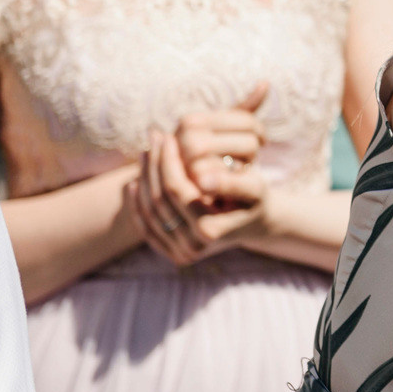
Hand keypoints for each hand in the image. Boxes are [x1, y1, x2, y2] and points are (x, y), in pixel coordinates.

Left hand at [126, 128, 271, 266]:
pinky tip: (135, 182)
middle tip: (153, 138)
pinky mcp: (172, 255)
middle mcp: (192, 248)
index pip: (176, 190)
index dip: (168, 161)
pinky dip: (137, 205)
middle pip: (159, 201)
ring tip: (146, 152)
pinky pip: (147, 228)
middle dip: (153, 166)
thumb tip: (203, 179)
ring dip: (144, 180)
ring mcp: (180, 254)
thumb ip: (231, 183)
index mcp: (209, 230)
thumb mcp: (253, 186)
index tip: (167, 136)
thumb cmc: (256, 197)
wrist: (257, 223)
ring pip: (149, 213)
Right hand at [173, 81, 267, 195]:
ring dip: (246, 165)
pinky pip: (237, 181)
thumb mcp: (227, 127)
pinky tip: (230, 181)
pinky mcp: (199, 188)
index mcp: (191, 120)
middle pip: (250, 141)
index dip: (259, 130)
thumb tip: (265, 82)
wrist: (197, 188)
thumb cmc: (215, 151)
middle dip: (252, 149)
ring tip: (234, 167)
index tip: (259, 139)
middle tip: (244, 157)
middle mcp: (186, 140)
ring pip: (245, 161)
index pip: (247, 120)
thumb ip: (245, 107)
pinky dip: (239, 181)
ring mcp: (190, 165)